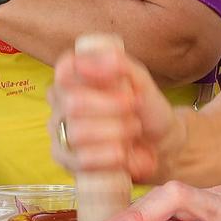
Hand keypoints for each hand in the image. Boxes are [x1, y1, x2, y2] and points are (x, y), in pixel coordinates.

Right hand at [47, 33, 180, 182]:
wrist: (160, 146)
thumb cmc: (144, 108)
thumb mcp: (139, 80)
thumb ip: (120, 63)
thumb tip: (102, 59)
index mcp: (72, 78)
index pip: (65, 69)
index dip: (93, 72)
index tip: (122, 81)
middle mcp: (60, 104)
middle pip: (73, 103)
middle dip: (112, 107)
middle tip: (133, 108)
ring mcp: (60, 134)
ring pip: (78, 133)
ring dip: (115, 132)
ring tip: (132, 131)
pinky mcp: (66, 162)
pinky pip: (82, 160)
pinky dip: (110, 157)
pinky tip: (124, 154)